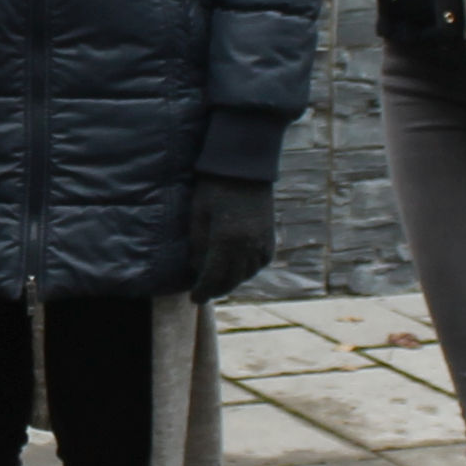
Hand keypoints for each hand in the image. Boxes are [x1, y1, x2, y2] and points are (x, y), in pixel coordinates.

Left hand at [187, 175, 275, 302]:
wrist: (245, 166)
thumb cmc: (213, 187)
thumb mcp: (198, 216)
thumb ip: (198, 246)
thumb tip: (198, 270)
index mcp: (226, 240)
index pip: (213, 277)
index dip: (203, 291)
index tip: (194, 299)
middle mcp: (248, 246)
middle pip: (232, 280)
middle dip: (216, 289)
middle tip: (204, 293)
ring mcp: (262, 242)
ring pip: (247, 274)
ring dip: (232, 281)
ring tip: (219, 282)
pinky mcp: (271, 236)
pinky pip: (259, 263)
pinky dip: (247, 270)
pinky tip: (237, 269)